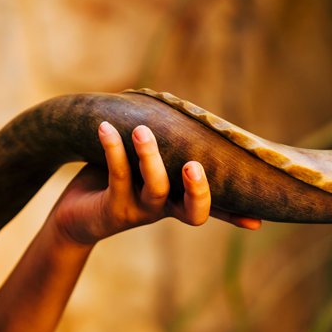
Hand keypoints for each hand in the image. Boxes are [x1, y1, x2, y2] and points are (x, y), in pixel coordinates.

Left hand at [52, 122, 260, 245]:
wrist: (73, 215)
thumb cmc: (112, 180)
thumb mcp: (142, 162)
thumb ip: (164, 145)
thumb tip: (180, 110)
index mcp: (176, 200)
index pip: (212, 208)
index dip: (235, 214)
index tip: (257, 221)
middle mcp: (163, 208)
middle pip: (194, 213)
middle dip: (200, 191)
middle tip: (195, 166)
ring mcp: (139, 211)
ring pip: (156, 189)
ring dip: (151, 158)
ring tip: (142, 131)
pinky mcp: (112, 209)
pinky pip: (118, 177)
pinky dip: (113, 149)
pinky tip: (105, 128)